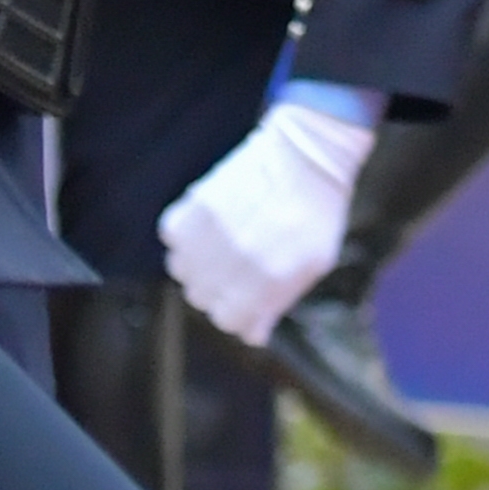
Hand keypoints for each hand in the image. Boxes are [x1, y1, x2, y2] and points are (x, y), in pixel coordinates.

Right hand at [162, 97, 376, 342]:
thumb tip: (252, 336)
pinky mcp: (196, 204)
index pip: (229, 321)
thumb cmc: (316, 211)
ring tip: (222, 245)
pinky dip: (186, 235)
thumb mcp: (314, 263)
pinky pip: (172, 236)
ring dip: (198, 265)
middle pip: (202, 299)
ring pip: (182, 271)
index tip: (243, 301)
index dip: (237, 314)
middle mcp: (239, 259)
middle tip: (235, 269)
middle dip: (218, 292)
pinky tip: (210, 225)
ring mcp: (214, 231)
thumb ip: (279, 301)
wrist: (306, 153)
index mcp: (273, 277)